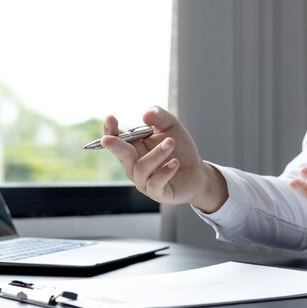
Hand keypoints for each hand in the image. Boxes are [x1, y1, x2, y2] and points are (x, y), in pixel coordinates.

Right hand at [101, 106, 227, 212]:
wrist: (197, 171)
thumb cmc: (180, 149)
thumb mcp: (171, 126)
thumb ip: (159, 116)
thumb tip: (145, 115)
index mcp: (133, 147)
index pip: (116, 138)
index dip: (110, 129)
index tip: (110, 118)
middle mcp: (134, 164)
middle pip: (120, 154)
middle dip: (114, 145)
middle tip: (108, 139)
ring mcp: (144, 180)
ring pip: (141, 167)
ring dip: (156, 154)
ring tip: (170, 143)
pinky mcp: (157, 192)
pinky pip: (155, 183)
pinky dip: (165, 171)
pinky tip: (175, 163)